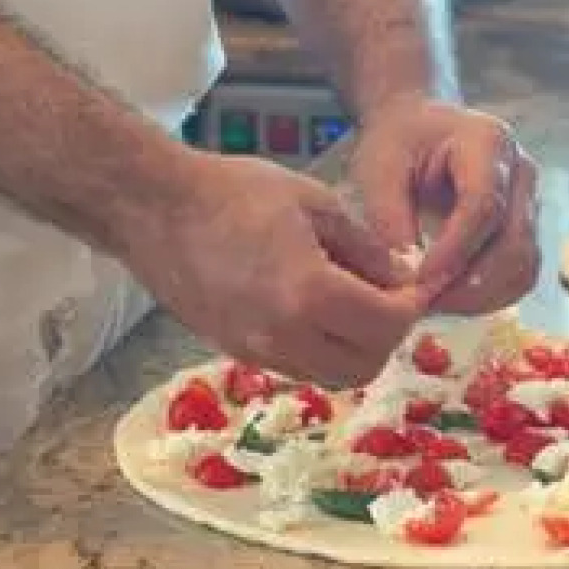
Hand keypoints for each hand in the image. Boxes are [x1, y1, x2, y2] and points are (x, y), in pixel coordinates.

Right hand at [115, 151, 423, 387]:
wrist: (155, 209)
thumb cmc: (234, 192)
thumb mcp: (316, 203)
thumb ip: (367, 248)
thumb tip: (402, 278)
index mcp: (310, 293)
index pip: (388, 325)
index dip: (411, 307)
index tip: (413, 286)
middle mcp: (284, 336)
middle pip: (366, 366)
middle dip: (388, 336)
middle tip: (388, 300)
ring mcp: (257, 351)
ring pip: (333, 377)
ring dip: (356, 350)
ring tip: (354, 307)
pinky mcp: (237, 353)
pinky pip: (299, 368)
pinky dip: (322, 351)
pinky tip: (316, 312)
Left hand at [352, 98, 540, 314]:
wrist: (416, 128)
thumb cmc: (396, 142)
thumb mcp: (379, 171)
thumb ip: (391, 221)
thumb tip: (409, 280)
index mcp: (486, 142)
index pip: (483, 206)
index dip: (455, 251)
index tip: (420, 281)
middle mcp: (521, 172)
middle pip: (514, 242)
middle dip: (470, 284)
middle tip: (425, 303)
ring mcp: (529, 201)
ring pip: (524, 265)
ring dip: (482, 296)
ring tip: (436, 304)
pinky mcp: (525, 228)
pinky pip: (521, 274)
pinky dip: (491, 296)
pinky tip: (453, 300)